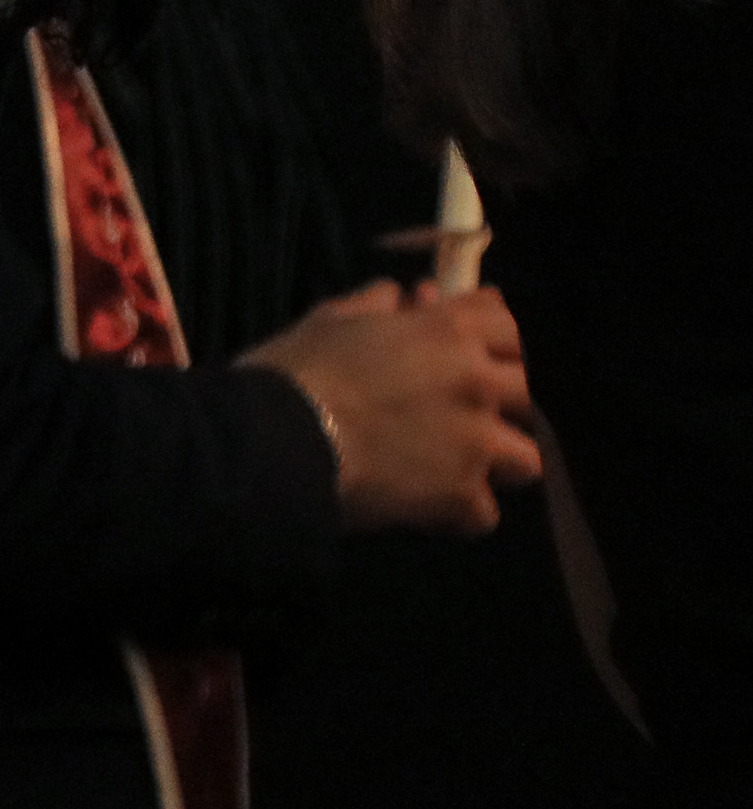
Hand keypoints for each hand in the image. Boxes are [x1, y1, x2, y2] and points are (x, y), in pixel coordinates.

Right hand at [244, 280, 538, 534]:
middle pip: (532, 393)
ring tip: (462, 470)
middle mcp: (476, 382)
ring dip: (498, 464)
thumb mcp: (328, 321)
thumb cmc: (294, 370)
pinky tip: (429, 509)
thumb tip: (401, 294)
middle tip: (473, 414)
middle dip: (509, 404)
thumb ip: (374, 305)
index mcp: (446, 332)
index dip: (500, 337)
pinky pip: (484, 514)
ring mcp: (477, 442)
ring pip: (529, 459)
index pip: (508, 322)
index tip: (485, 348)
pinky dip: (457, 513)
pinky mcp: (463, 495)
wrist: (277, 440)